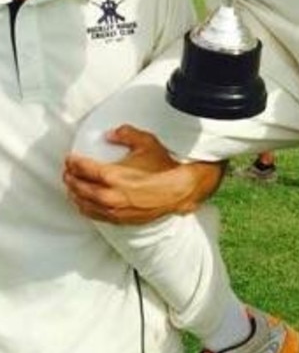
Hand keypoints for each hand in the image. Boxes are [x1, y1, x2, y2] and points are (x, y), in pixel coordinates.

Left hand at [63, 125, 224, 224]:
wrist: (177, 191)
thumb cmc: (163, 167)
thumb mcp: (146, 142)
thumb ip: (126, 134)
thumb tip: (110, 134)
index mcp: (114, 176)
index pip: (85, 169)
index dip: (74, 162)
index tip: (70, 157)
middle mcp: (110, 195)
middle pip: (81, 187)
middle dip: (71, 178)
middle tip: (67, 170)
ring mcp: (114, 210)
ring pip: (85, 203)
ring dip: (75, 194)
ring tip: (71, 186)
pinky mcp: (120, 219)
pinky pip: (95, 215)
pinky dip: (86, 208)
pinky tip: (83, 203)